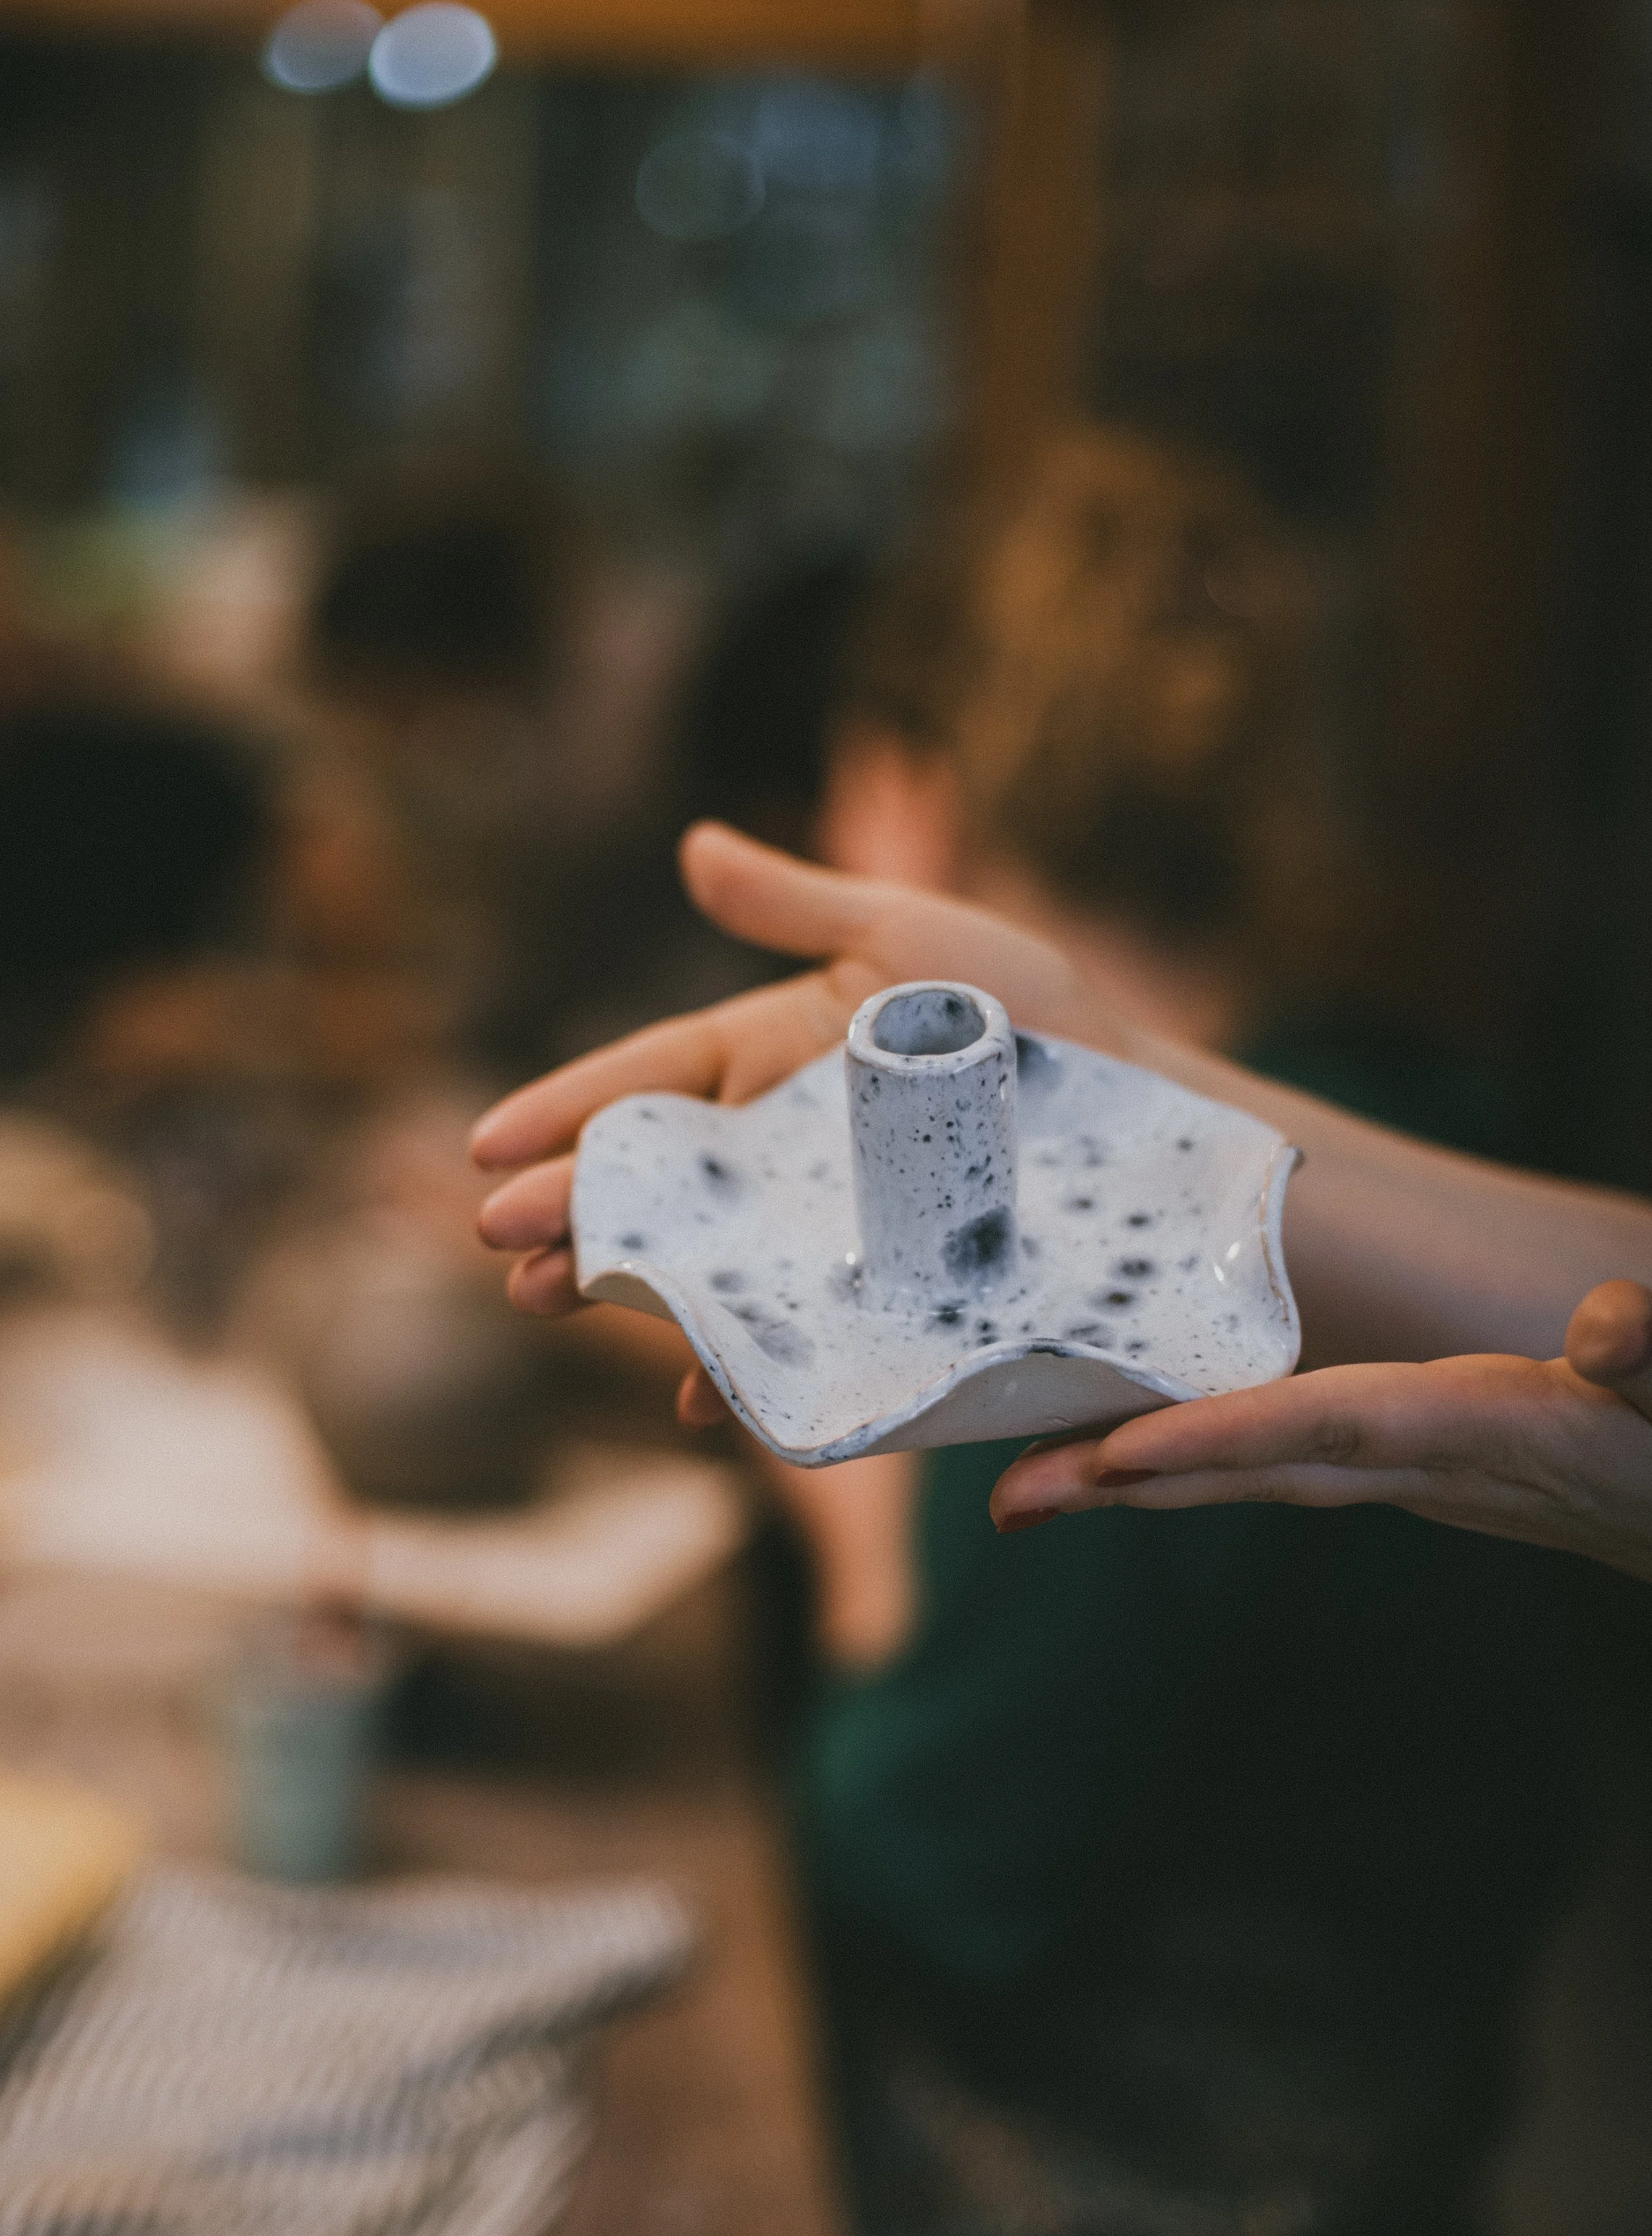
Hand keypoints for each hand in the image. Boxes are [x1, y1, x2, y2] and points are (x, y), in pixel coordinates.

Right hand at [472, 822, 1087, 1327]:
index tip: (489, 1141)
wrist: (1142, 1102)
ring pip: (700, 1258)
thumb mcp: (908, 936)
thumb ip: (799, 904)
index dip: (567, 1110)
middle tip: (498, 1241)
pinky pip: (792, 1330)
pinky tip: (701, 1390)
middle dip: (570, 1209)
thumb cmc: (1030, 1008)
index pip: (646, 1081)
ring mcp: (819, 1224)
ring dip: (624, 1284)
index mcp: (769, 1057)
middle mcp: (779, 1149)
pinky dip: (742, 1360)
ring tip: (547, 1302)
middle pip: (654, 1180)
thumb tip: (693, 844)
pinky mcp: (873, 1287)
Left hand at [988, 1280, 1651, 1584]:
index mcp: (1488, 1433)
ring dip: (1145, 1481)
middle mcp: (1433, 1465)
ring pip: (1259, 1474)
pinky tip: (1141, 1464)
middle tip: (1006, 1501)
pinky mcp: (1429, 1468)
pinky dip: (1209, 1463)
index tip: (1115, 1456)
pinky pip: (1293, 1462)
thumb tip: (1610, 1327)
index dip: (1223, 1440)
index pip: (1331, 1429)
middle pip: (1256, 1471)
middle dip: (1130, 1485)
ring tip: (1027, 1488)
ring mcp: (1424, 1476)